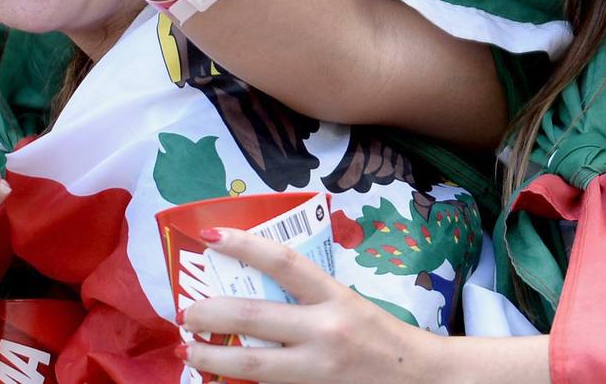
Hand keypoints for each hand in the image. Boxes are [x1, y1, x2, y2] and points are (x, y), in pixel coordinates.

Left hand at [181, 228, 441, 383]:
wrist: (419, 379)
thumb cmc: (380, 335)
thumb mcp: (348, 303)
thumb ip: (308, 296)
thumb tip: (253, 283)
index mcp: (336, 297)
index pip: (284, 262)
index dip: (244, 245)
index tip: (211, 236)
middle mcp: (326, 332)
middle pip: (254, 317)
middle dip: (211, 313)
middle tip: (187, 311)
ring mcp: (317, 370)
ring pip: (251, 364)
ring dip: (212, 356)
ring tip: (189, 348)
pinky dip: (237, 383)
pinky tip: (217, 378)